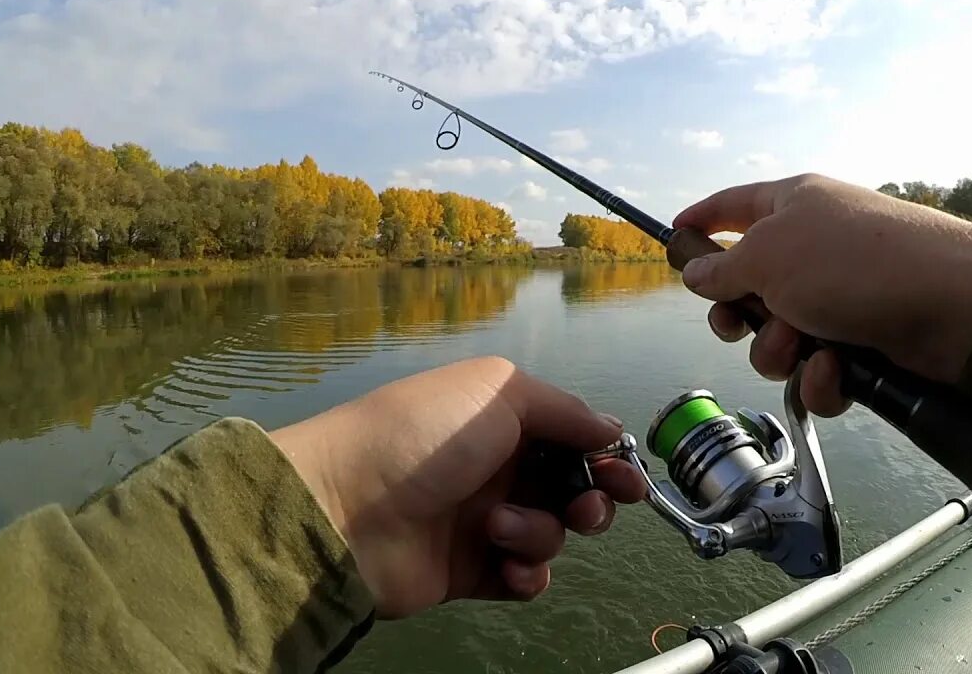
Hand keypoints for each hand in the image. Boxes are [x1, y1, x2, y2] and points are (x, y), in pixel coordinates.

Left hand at [268, 357, 645, 618]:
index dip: (605, 458)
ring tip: (498, 529)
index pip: (572, 439)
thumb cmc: (424, 436)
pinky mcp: (470, 571)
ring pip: (551, 534)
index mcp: (502, 421)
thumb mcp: (499, 393)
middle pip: (572, 489)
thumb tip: (610, 429)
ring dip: (540, 533)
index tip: (627, 478)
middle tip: (584, 509)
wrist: (344, 508)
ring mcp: (482, 521)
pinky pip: (524, 577)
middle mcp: (496, 467)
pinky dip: (527, 574)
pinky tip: (509, 568)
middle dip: (591, 501)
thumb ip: (564, 411)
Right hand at [674, 174, 971, 415]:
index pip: (733, 205)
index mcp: (793, 206)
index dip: (701, 219)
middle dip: (741, 317)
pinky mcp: (864, 343)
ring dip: (781, 351)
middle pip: (749, 287)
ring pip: (779, 337)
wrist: (954, 306)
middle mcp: (815, 248)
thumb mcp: (769, 256)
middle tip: (741, 324)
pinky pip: (817, 368)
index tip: (673, 237)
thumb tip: (696, 272)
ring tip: (806, 345)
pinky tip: (836, 370)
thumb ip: (722, 269)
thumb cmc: (854, 263)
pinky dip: (820, 376)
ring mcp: (841, 297)